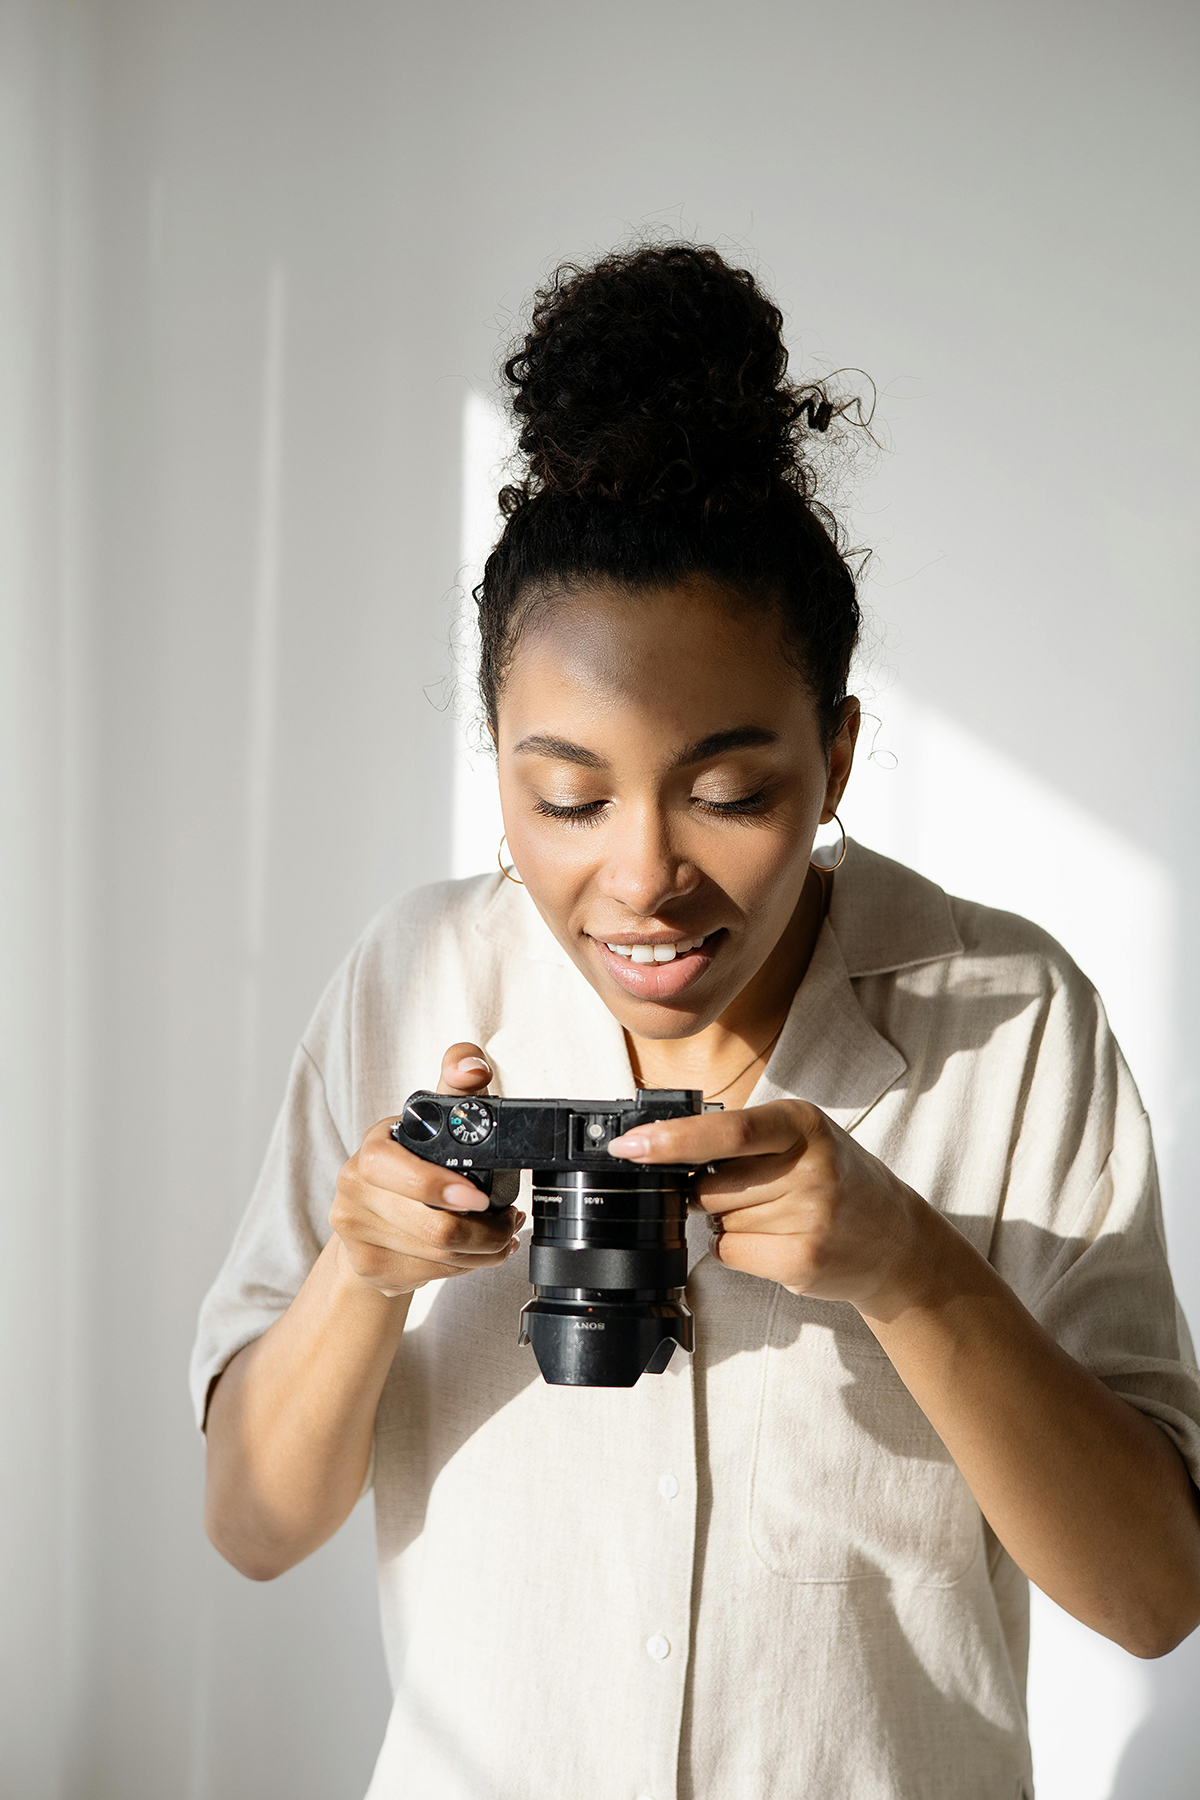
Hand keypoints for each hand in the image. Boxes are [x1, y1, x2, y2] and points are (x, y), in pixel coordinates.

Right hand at [329, 1043, 522, 1298]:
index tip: (480, 1197)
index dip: (437, 1187)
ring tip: (501, 1237)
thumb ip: (460, 1082)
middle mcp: (352, 1190)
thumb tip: (471, 1065)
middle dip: (485, 1232)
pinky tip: (473, 1253)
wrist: (376, 1217)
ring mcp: (356, 1235)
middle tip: (509, 1222)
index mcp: (371, 1149)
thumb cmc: (416, 1162)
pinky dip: (463, 1268)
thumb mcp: (439, 1118)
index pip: (390, 1169)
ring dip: (483, 1251)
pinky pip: (431, 1277)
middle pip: (430, 1229)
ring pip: (438, 1258)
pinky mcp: (369, 1269)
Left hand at [607, 1098, 926, 1316]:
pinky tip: (776, 1239)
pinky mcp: (803, 1259)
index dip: (671, 1140)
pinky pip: (730, 1252)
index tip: (629, 1147)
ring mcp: (811, 1216)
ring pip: (718, 1221)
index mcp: (801, 1122)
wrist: (894, 1238)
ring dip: (727, 1220)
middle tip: (749, 1190)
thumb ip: (737, 1138)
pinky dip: (737, 1248)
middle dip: (706, 1192)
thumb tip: (658, 1154)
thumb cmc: (833, 1177)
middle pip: (711, 1186)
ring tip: (776, 1214)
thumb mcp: (797, 1136)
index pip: (727, 1130)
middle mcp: (811, 1166)